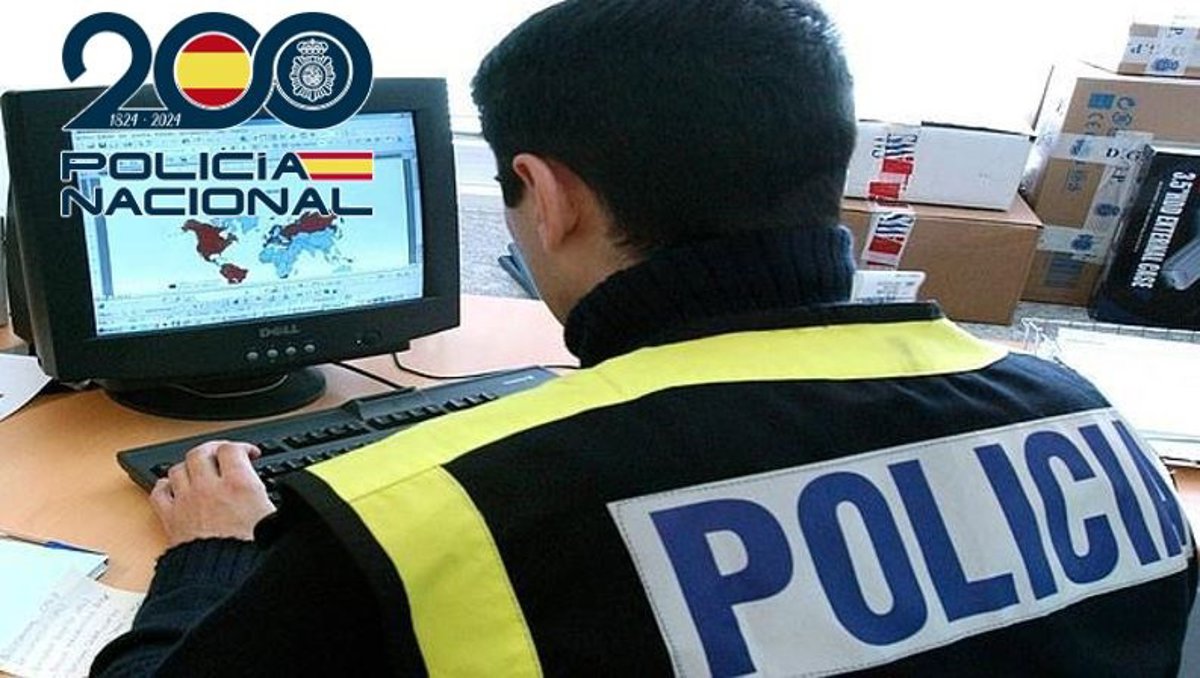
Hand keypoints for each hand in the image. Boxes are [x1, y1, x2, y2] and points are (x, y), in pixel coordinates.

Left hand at [150, 441, 276, 547]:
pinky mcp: (170, 519)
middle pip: (201, 452)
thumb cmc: (248, 556)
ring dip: (188, 466)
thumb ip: (272, 500)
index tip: (249, 454)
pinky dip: (164, 485)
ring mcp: (186, 501)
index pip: (232, 449)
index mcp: (239, 485)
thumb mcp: (274, 521)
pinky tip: (173, 487)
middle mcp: (209, 488)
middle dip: (212, 449)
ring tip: (198, 470)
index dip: (242, 447)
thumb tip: (287, 493)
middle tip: (221, 454)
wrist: (221, 583)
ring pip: (178, 468)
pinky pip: (158, 491)